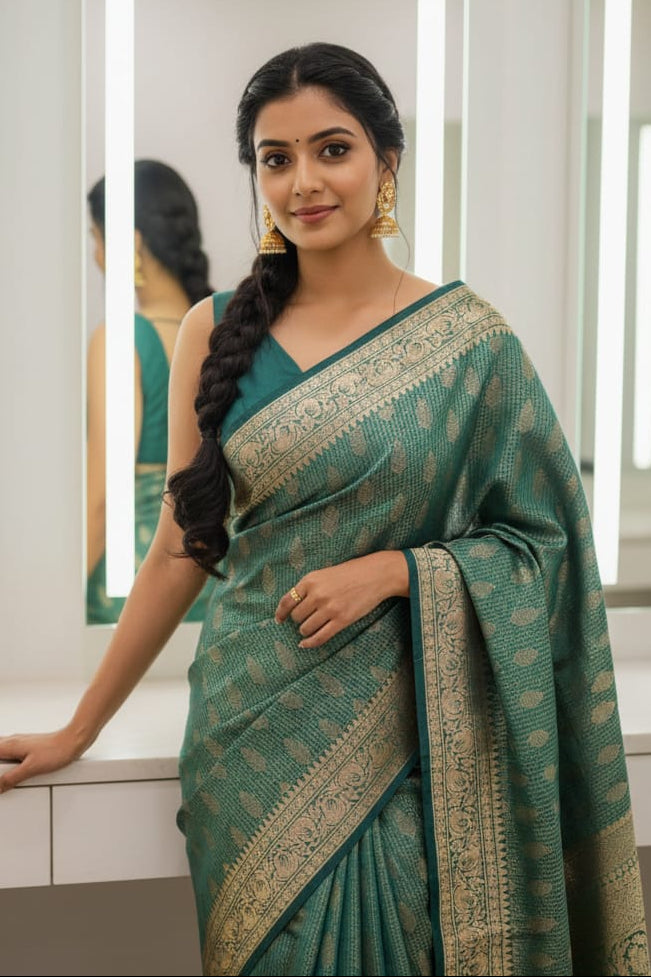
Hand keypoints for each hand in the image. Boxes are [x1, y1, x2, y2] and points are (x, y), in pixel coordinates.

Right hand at [0, 727, 85, 792]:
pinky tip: (10, 767)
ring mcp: (20, 742)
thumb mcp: (31, 768)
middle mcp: (13, 741)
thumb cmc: (56, 751)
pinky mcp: (28, 745)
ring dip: (0, 761)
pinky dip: (5, 759)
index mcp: (10, 746)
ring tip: (2, 774)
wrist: (73, 741)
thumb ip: (11, 778)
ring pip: (1, 749)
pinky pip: (9, 751)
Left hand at [275, 550, 408, 648]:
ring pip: (306, 628)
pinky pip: (320, 637)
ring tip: (311, 627)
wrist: (375, 575)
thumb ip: (309, 587)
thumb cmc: (350, 573)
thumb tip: (293, 606)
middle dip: (299, 620)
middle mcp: (317, 595)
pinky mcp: (341, 620)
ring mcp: (329, 608)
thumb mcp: (325, 574)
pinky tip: (305, 644)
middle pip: (296, 617)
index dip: (281, 612)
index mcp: (310, 580)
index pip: (287, 601)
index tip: (279, 619)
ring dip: (305, 631)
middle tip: (306, 619)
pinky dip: (310, 643)